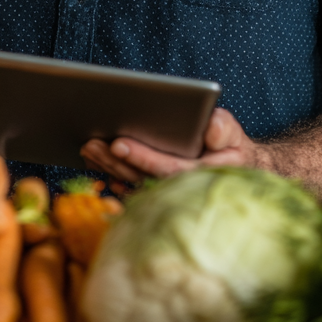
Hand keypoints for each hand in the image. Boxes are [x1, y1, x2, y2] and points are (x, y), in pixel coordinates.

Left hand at [80, 108, 262, 190]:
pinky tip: (95, 163)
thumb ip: (223, 129)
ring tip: (88, 148)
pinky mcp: (155, 191)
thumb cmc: (229, 143)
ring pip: (132, 183)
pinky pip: (129, 187)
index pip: (168, 168)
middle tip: (92, 144)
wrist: (232, 165)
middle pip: (143, 177)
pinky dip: (111, 175)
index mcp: (200, 174)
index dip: (143, 157)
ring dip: (108, 167)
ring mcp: (166, 192)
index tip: (119, 144)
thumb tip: (210, 132)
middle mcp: (180, 188)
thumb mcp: (230, 131)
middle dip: (115, 161)